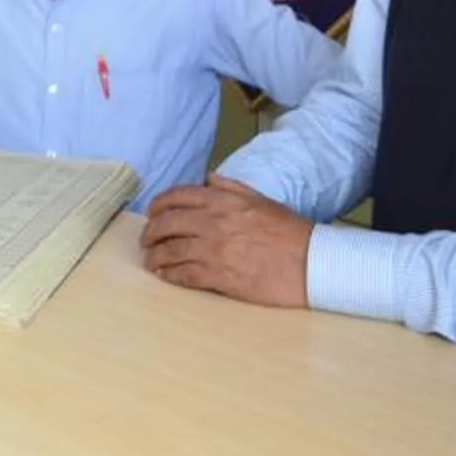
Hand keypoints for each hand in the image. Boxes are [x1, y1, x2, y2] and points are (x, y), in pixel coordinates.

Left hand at [140, 177, 312, 307]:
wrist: (309, 263)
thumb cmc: (290, 232)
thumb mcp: (262, 200)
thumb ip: (233, 189)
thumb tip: (210, 179)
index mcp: (223, 202)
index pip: (179, 196)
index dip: (160, 204)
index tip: (153, 212)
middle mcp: (213, 223)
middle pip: (167, 224)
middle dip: (151, 231)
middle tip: (147, 239)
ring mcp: (213, 251)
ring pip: (170, 251)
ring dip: (155, 255)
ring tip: (151, 260)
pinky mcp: (218, 277)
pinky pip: (183, 275)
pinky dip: (169, 274)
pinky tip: (164, 275)